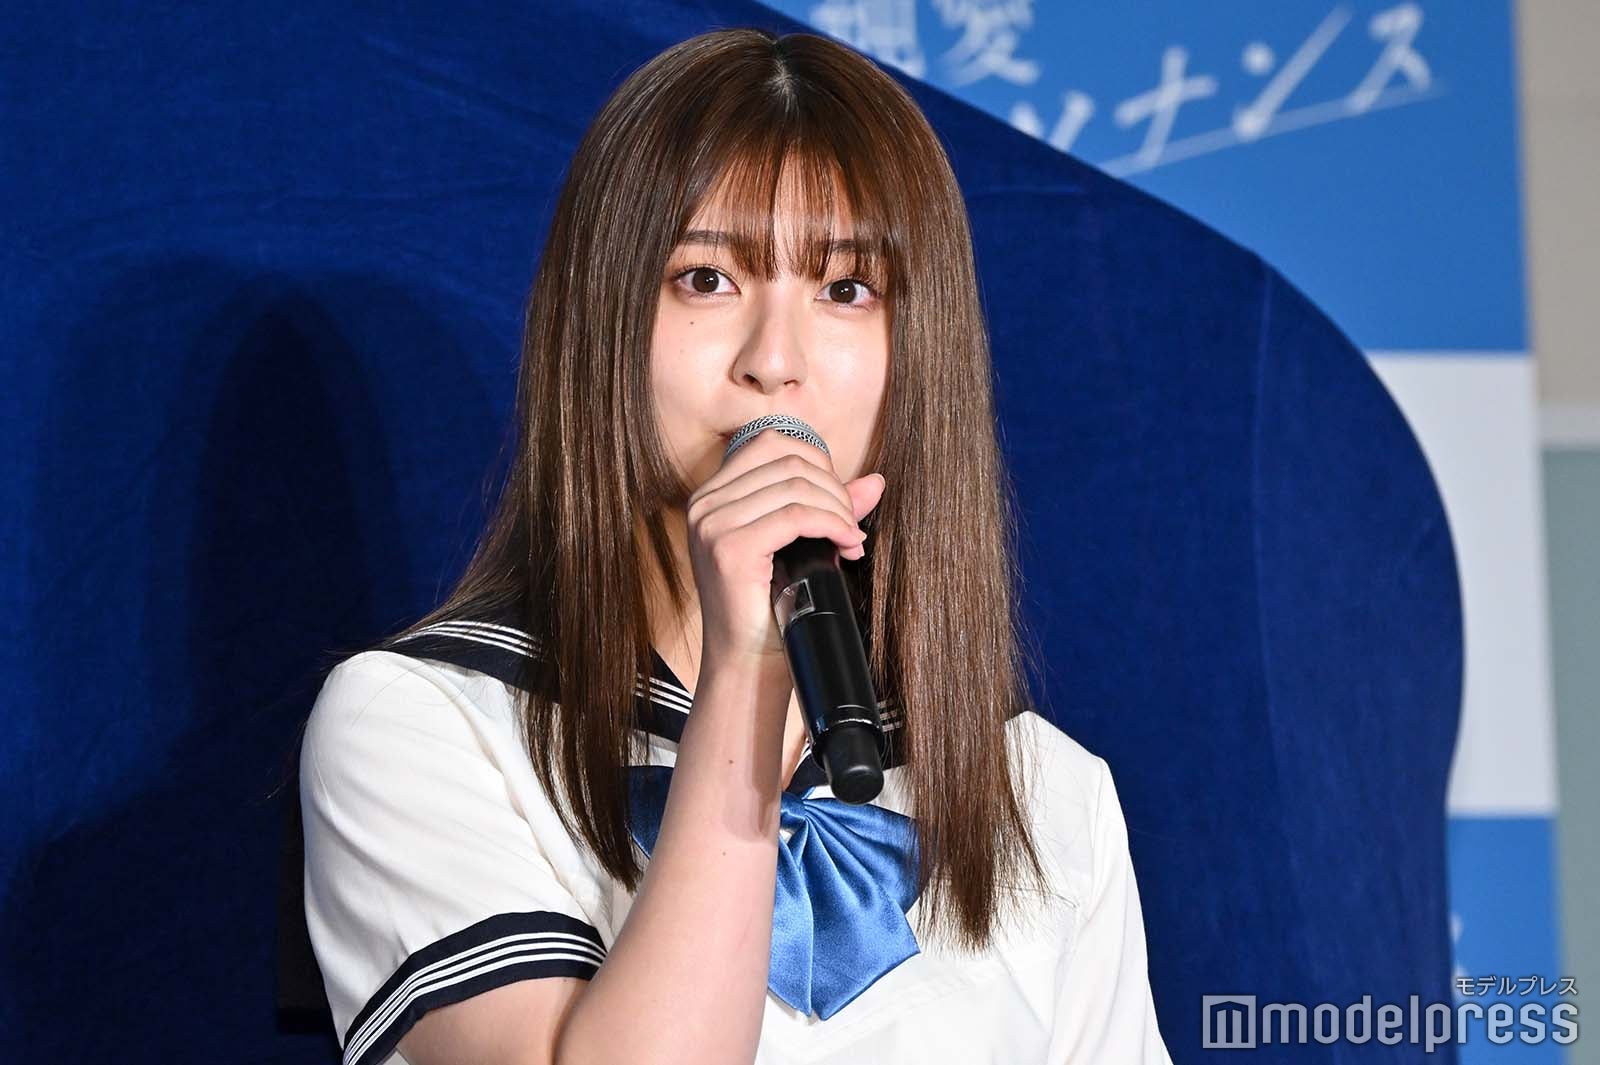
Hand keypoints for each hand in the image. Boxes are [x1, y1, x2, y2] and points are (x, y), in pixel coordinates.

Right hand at [686, 428, 885, 666]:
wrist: (748, 664)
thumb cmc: (771, 609)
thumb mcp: (800, 546)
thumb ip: (828, 508)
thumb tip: (875, 481)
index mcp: (712, 496)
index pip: (771, 442)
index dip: (817, 463)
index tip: (838, 501)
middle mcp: (704, 504)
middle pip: (788, 460)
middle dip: (834, 489)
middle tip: (851, 526)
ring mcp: (712, 525)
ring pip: (797, 485)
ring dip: (838, 510)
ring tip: (851, 540)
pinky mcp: (730, 548)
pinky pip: (798, 515)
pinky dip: (833, 525)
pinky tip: (847, 545)